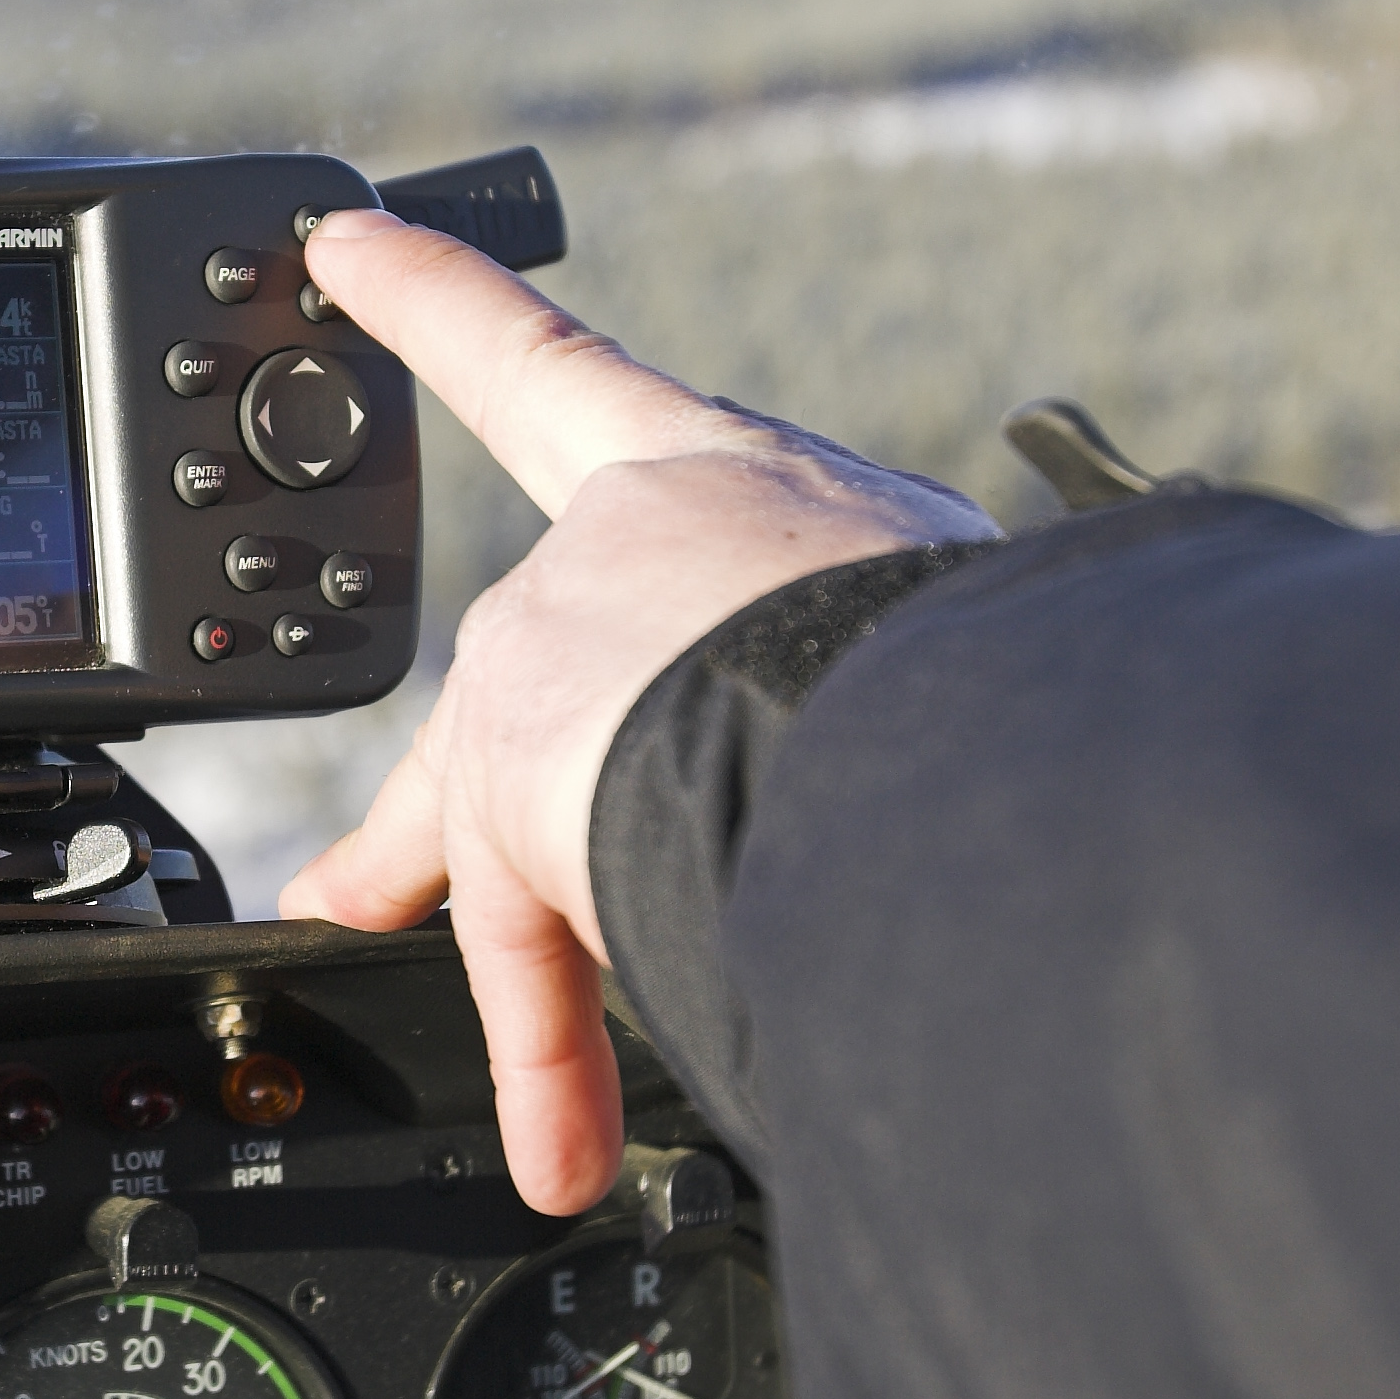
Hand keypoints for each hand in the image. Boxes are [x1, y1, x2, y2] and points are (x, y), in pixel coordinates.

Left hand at [278, 211, 996, 1212]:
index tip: (342, 250)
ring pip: (511, 837)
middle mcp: (612, 557)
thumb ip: (923, 651)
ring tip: (554, 1094)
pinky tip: (556, 1147)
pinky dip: (550, 1056)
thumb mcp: (962, 606)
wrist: (907, 705)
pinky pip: (528, 950)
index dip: (438, 296)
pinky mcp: (509, 796)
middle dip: (479, 796)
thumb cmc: (974, 639)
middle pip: (525, 684)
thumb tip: (1057, 744)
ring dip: (538, 964)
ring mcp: (548, 671)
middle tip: (377, 862)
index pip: (549, 364)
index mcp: (719, 475)